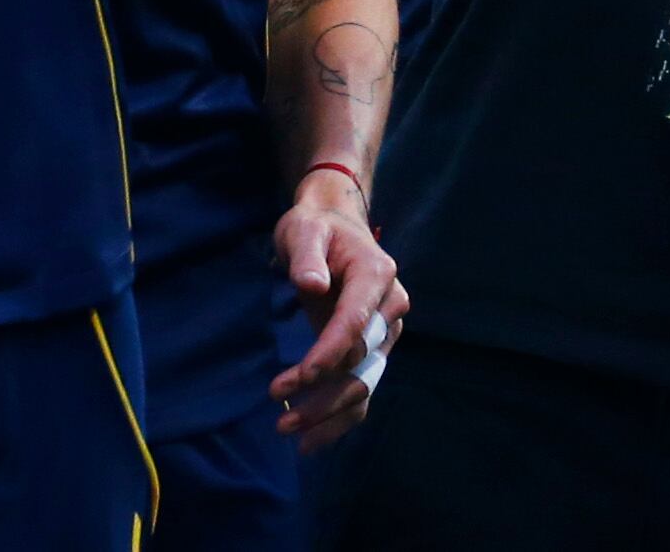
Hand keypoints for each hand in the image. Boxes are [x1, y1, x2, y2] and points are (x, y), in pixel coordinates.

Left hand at [270, 171, 407, 445]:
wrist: (334, 228)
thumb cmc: (315, 228)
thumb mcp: (304, 231)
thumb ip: (307, 257)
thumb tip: (313, 286)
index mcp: (376, 276)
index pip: (357, 323)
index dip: (329, 354)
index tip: (296, 379)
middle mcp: (390, 307)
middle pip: (362, 361)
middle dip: (324, 393)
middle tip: (279, 410)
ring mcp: (385, 331)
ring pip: (365, 383)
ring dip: (330, 414)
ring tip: (288, 429)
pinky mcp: (371, 348)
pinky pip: (362, 388)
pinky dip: (340, 418)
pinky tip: (310, 441)